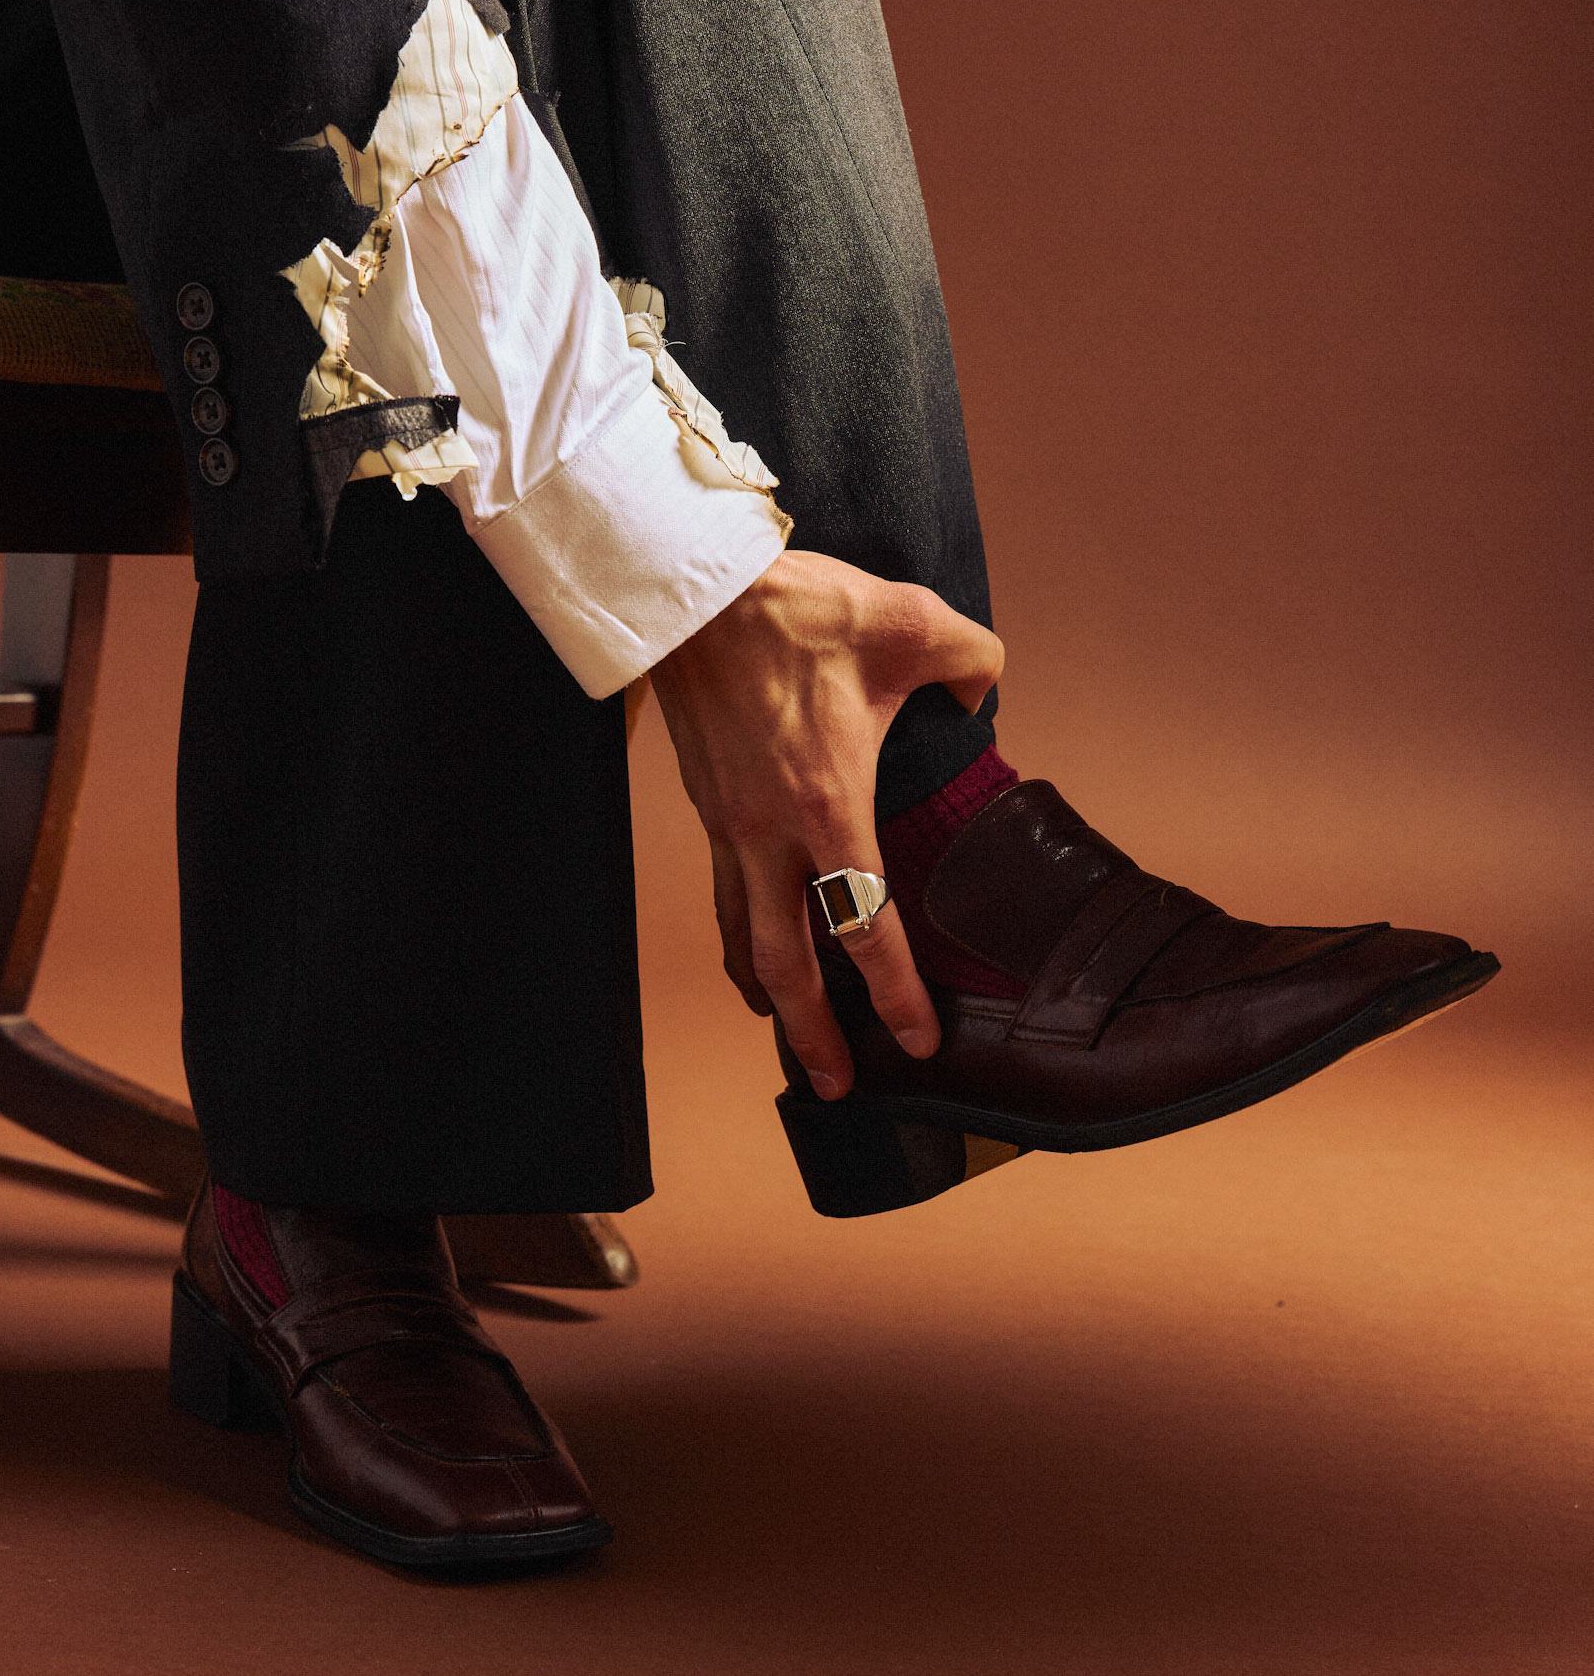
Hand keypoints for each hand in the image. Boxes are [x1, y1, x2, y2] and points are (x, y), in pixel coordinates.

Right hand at [648, 550, 1002, 1098]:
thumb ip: (972, 663)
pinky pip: (727, 894)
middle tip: (838, 1085)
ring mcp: (730, 826)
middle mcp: (770, 834)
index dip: (896, 993)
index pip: (866, 926)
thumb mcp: (912, 621)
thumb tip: (982, 693)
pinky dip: (743, 937)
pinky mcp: (709, 807)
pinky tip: (758, 946)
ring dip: (769, 997)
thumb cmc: (795, 609)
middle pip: (787, 965)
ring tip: (791, 1036)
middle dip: (814, 1035)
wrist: (693, 590)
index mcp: (826, 806)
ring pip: (744, 938)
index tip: (918, 1039)